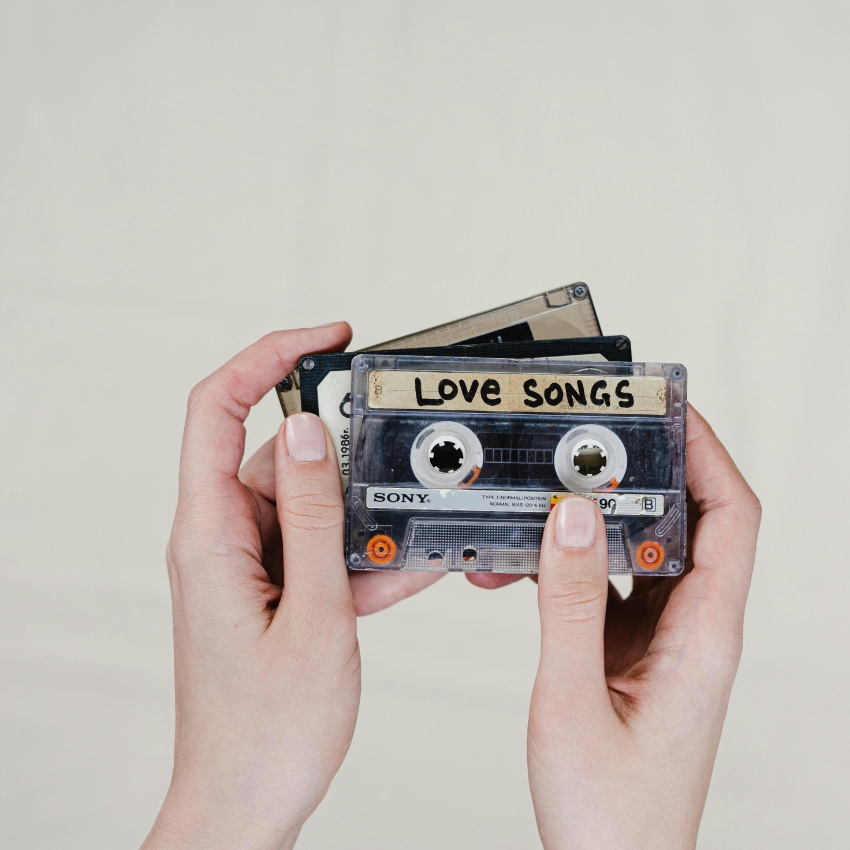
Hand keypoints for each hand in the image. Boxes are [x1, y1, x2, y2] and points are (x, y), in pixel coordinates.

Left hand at [142, 326, 440, 849]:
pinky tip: (400, 573)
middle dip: (346, 465)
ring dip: (362, 520)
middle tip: (399, 479)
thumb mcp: (315, 612)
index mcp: (209, 534)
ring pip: (310, 505)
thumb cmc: (268, 727)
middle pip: (283, 457)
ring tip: (406, 547)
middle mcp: (221, 538)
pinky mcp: (270, 586)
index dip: (268, 357)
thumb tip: (313, 431)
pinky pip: (318, 547)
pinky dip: (360, 555)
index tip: (327, 338)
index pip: (218, 407)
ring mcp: (247, 562)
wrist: (249, 800)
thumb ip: (314, 515)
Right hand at [527, 405, 760, 849]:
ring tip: (547, 497)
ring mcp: (663, 641)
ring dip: (595, 520)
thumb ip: (569, 602)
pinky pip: (608, 585)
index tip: (668, 408)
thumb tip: (569, 515)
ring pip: (641, 551)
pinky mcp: (632, 653)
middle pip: (686, 520)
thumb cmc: (611, 814)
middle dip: (643, 470)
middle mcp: (694, 630)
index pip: (730, 517)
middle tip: (594, 436)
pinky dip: (571, 563)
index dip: (707, 452)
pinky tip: (529, 562)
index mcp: (704, 636)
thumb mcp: (574, 697)